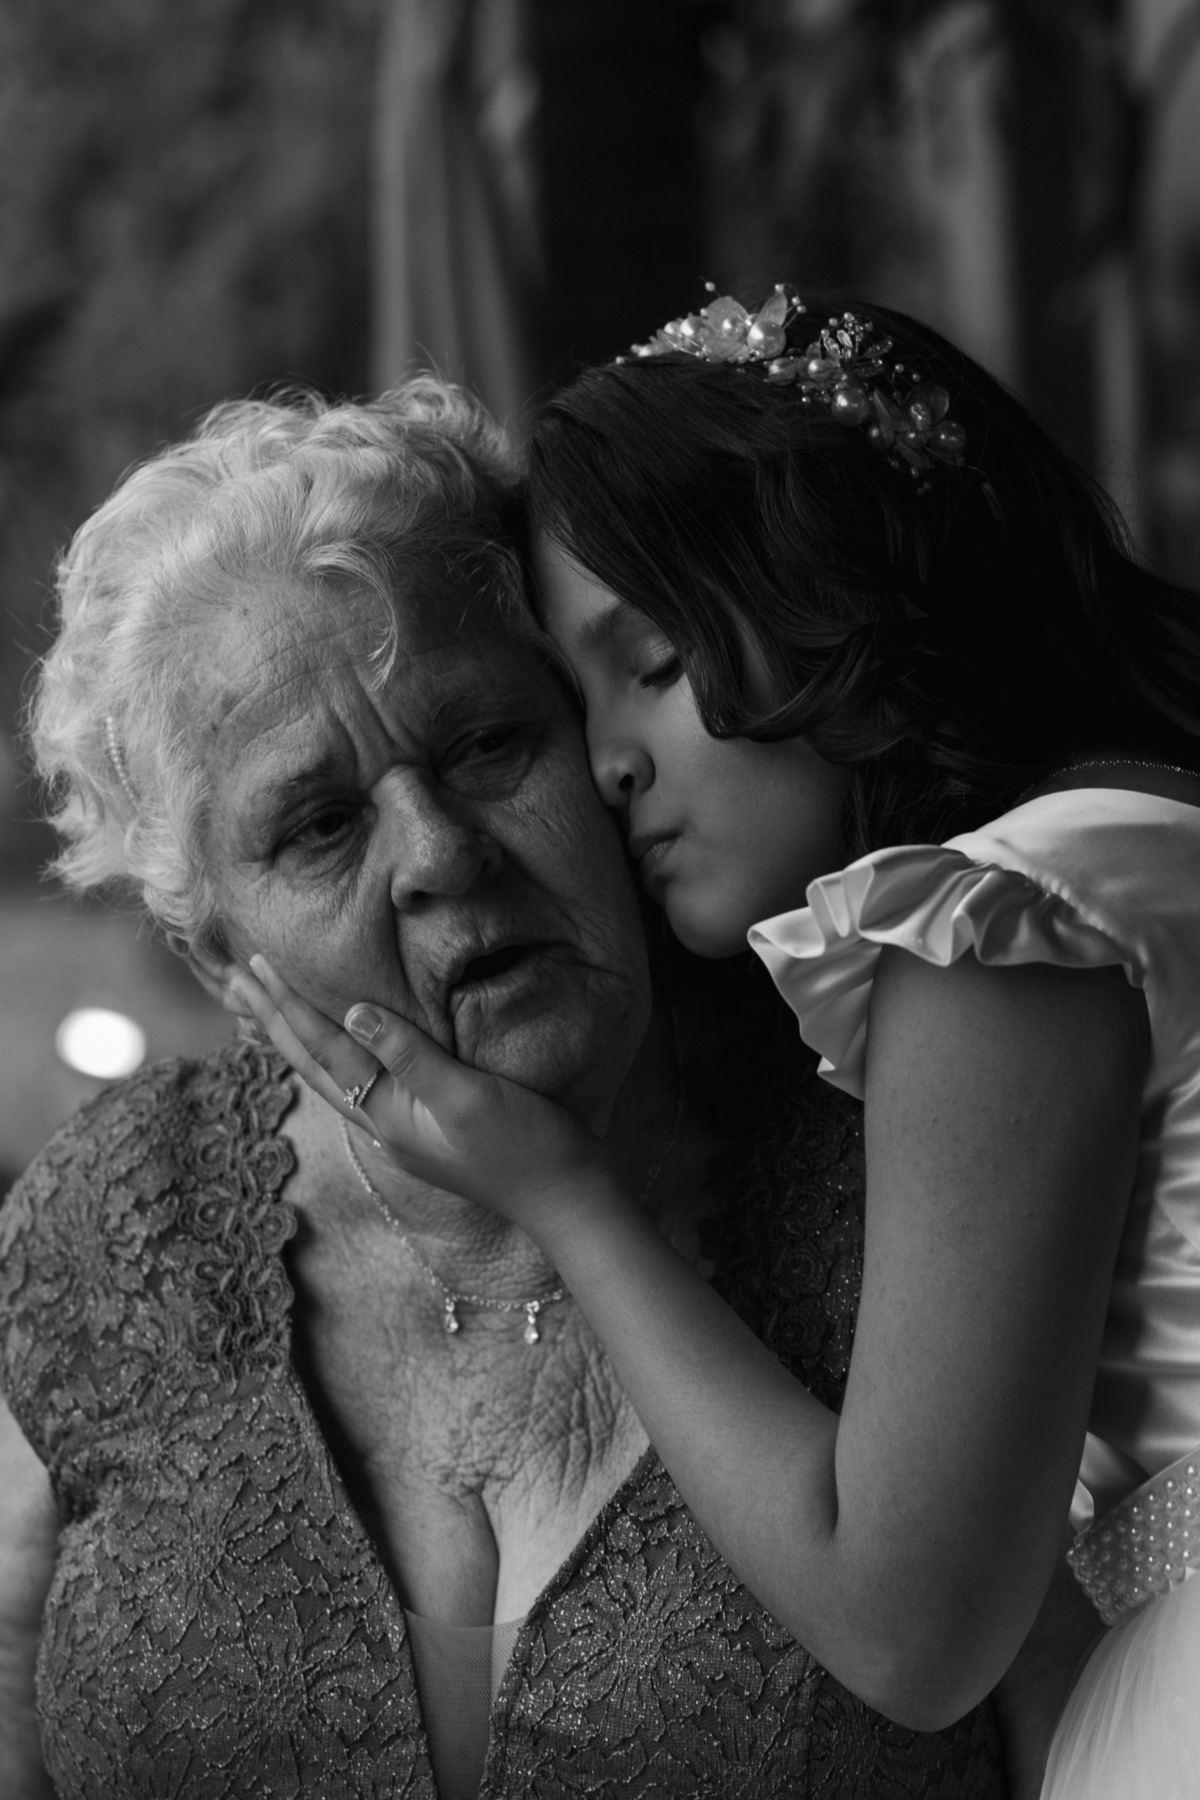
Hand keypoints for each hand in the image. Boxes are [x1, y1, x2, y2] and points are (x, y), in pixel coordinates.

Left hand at [232, 956, 618, 1233]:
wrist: (568, 1196)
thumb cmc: (526, 1146)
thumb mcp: (468, 1097)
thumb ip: (410, 1055)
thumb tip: (352, 1013)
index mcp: (386, 1113)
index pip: (323, 1048)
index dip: (287, 1004)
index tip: (253, 964)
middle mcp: (383, 1123)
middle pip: (311, 1063)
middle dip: (270, 1019)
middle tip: (232, 978)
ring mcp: (402, 1129)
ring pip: (329, 1074)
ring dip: (292, 1037)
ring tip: (262, 1008)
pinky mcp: (424, 1127)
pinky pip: (360, 1082)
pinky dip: (332, 1055)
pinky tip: (335, 1045)